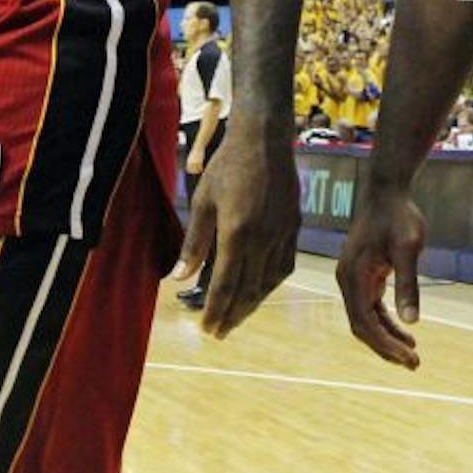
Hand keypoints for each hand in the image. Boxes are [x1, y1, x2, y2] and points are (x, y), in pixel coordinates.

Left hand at [174, 116, 298, 337]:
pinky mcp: (294, 227)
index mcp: (237, 233)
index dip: (215, 310)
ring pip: (268, 282)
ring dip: (251, 304)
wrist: (265, 139)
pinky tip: (260, 290)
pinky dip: (270, 284)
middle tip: (219, 333)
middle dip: (232, 315)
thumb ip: (194, 242)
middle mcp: (263, 239)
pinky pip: (284, 266)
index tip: (206, 329)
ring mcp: (282, 234)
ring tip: (236, 317)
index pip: (225, 285)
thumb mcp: (202, 201)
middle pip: (248, 290)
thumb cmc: (227, 165)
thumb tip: (179, 277)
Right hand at [334, 182, 428, 369]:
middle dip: (386, 347)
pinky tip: (405, 331)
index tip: (410, 359)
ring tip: (412, 354)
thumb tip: (412, 322)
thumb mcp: (408, 249)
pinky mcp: (362, 274)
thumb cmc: (399, 216)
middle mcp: (347, 280)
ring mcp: (353, 278)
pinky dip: (386, 321)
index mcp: (353, 276)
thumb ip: (408, 285)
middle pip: (361, 326)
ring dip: (386, 338)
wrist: (387, 190)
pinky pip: (371, 306)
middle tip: (414, 364)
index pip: (364, 322)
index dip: (385, 344)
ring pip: (365, 319)